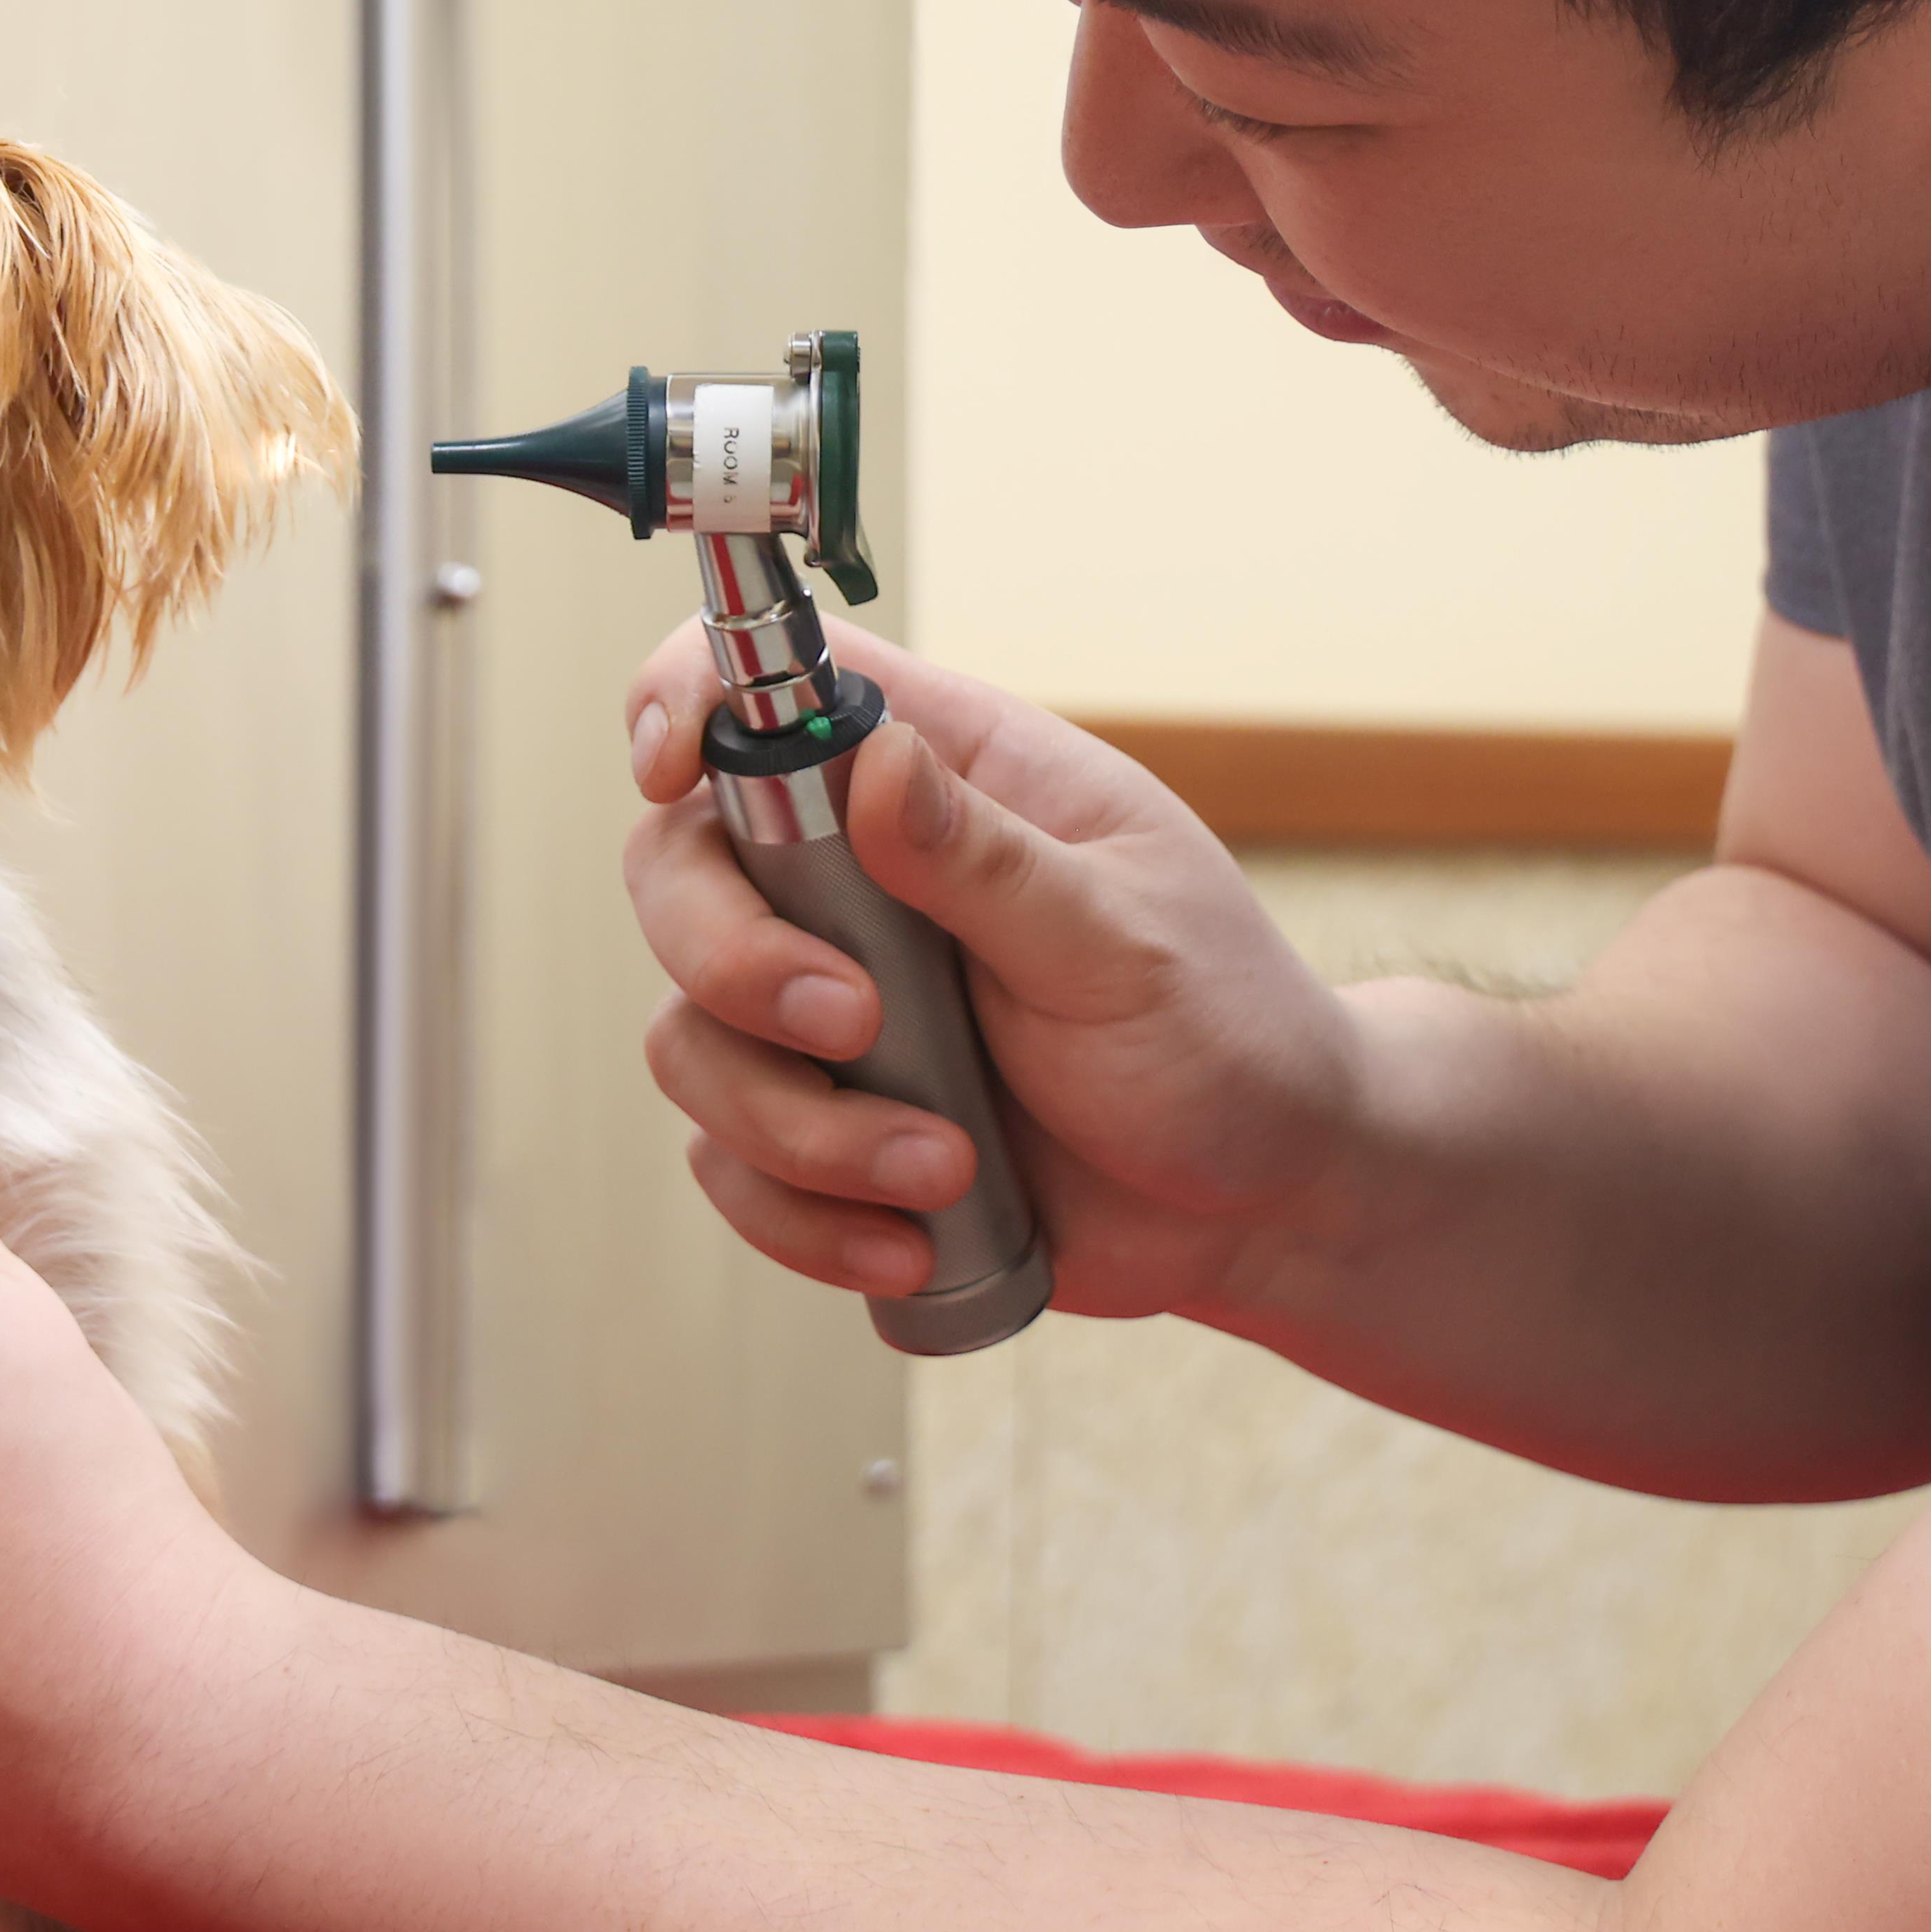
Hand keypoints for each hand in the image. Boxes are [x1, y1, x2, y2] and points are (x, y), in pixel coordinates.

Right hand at [625, 621, 1365, 1319]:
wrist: (1263, 1207)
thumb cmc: (1227, 1037)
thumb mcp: (1125, 941)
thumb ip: (989, 858)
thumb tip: (872, 762)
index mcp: (944, 782)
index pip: (768, 691)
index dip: (684, 701)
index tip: (667, 771)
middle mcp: (861, 880)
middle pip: (679, 869)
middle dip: (732, 960)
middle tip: (854, 1026)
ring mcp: (831, 1007)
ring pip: (691, 1035)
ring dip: (796, 1124)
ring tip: (939, 1166)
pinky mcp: (826, 1122)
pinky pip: (730, 1161)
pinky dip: (803, 1213)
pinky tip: (910, 1240)